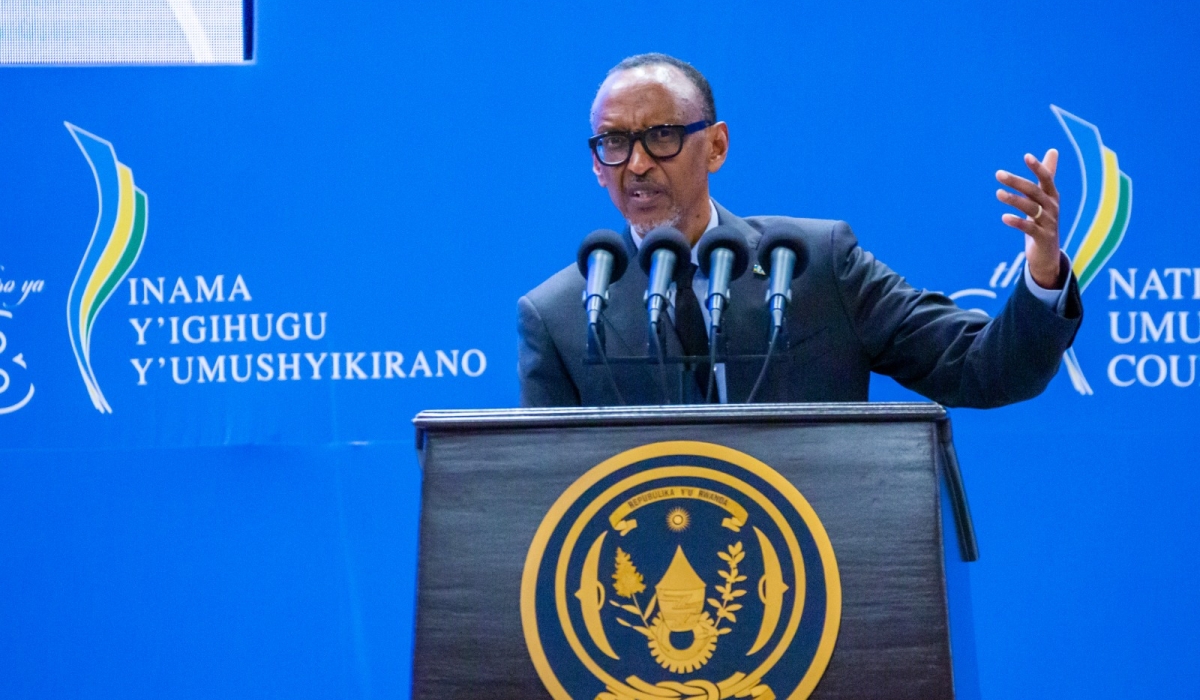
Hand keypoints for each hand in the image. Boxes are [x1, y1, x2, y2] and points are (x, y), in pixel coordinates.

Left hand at [996, 149, 1063, 288]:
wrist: (1048, 254)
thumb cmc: (1044, 221)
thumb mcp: (1045, 198)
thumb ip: (1048, 176)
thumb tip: (1053, 150)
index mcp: (1052, 197)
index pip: (1047, 179)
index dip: (1038, 168)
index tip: (1026, 156)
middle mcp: (1052, 208)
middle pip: (1035, 192)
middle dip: (1017, 182)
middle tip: (998, 173)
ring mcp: (1049, 223)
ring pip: (1031, 208)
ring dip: (1014, 200)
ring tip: (998, 193)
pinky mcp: (1043, 238)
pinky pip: (1029, 228)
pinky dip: (1017, 222)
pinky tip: (1004, 218)